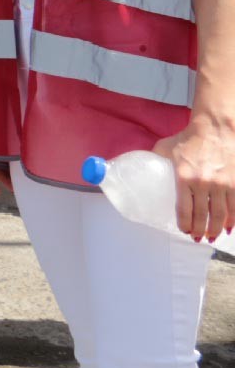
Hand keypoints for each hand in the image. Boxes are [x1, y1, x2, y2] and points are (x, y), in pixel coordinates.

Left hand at [155, 117, 234, 240]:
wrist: (216, 129)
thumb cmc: (188, 139)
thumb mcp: (165, 147)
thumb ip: (155, 160)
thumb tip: (141, 169)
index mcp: (184, 177)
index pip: (184, 209)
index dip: (185, 224)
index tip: (184, 230)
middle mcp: (203, 183)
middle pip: (203, 216)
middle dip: (200, 231)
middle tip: (197, 238)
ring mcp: (222, 184)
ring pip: (221, 215)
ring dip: (216, 229)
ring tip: (212, 237)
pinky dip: (232, 221)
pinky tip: (229, 228)